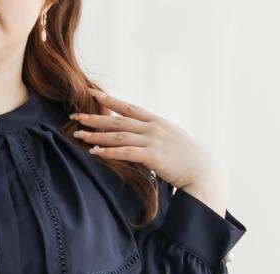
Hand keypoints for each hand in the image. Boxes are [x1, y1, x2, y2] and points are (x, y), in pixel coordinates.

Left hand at [69, 88, 227, 216]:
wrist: (203, 172)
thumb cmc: (188, 160)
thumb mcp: (171, 141)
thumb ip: (156, 137)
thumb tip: (142, 138)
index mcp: (158, 122)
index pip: (129, 108)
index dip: (110, 101)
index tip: (93, 94)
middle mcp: (154, 128)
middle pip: (119, 120)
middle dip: (96, 117)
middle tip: (75, 115)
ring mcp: (153, 140)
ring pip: (118, 135)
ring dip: (96, 135)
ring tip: (78, 134)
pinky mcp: (152, 156)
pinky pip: (125, 152)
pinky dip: (108, 151)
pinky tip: (95, 151)